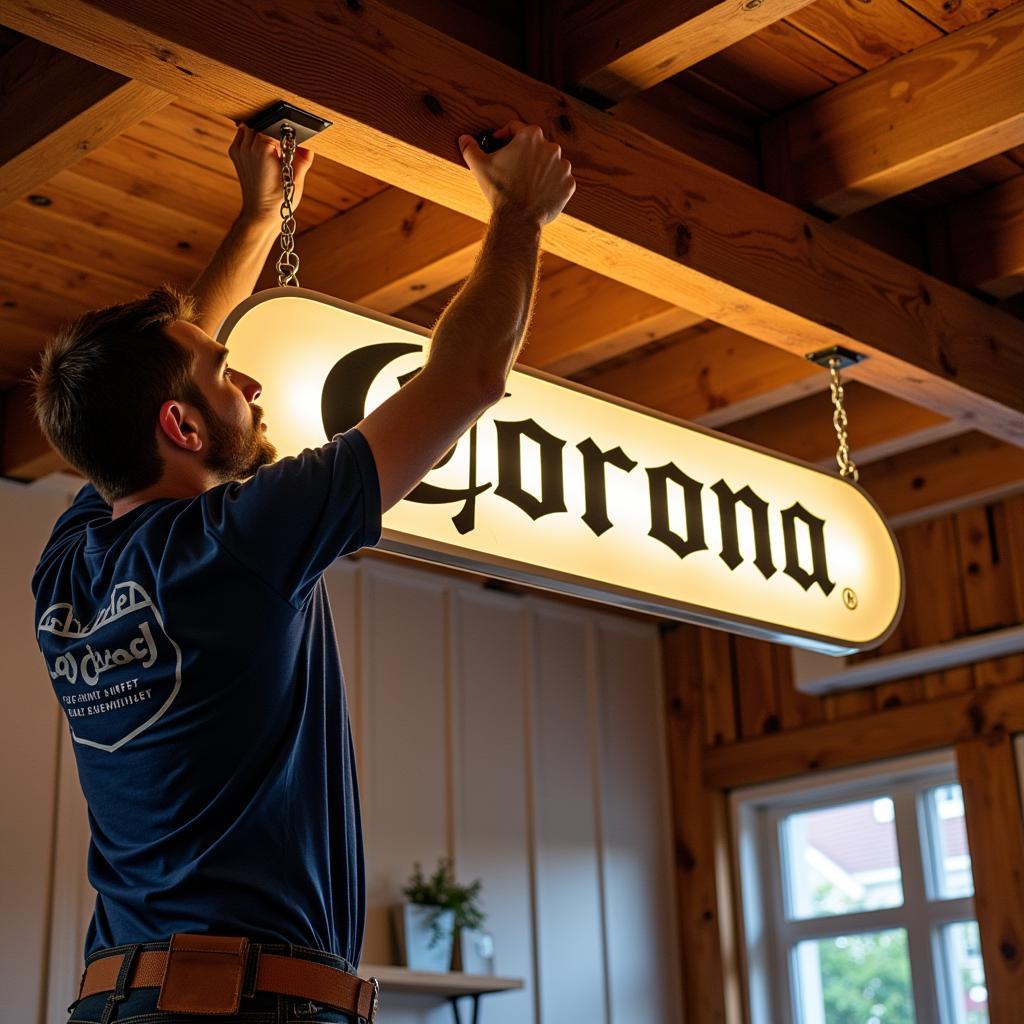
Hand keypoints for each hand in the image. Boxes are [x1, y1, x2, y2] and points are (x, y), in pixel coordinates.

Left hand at [229, 123, 314, 225]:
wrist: (260, 214)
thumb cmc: (279, 201)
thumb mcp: (297, 179)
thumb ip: (303, 157)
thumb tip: (308, 142)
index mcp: (262, 150)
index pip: (273, 124)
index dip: (284, 130)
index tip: (290, 141)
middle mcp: (247, 147)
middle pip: (261, 122)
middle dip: (273, 130)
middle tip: (282, 147)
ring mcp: (238, 150)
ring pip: (250, 126)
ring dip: (262, 132)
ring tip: (273, 150)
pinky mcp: (235, 153)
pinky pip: (243, 135)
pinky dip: (253, 137)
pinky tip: (263, 151)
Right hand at [458, 121, 574, 227]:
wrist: (518, 220)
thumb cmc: (499, 190)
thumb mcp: (479, 166)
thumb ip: (471, 148)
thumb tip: (464, 139)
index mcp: (530, 136)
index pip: (516, 128)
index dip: (504, 136)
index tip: (499, 144)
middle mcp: (550, 147)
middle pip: (535, 145)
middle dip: (524, 153)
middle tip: (512, 167)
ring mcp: (562, 166)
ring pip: (550, 162)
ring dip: (540, 168)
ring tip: (526, 182)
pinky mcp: (568, 184)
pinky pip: (560, 180)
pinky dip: (551, 184)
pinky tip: (538, 192)